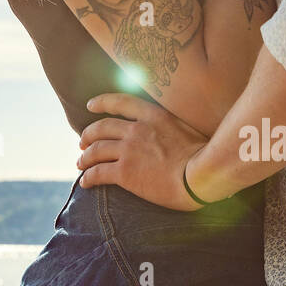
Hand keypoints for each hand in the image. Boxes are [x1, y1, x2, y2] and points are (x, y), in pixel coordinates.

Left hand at [77, 93, 211, 210]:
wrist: (202, 175)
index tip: (90, 105)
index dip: (102, 102)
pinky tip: (85, 183)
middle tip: (82, 143)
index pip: (121, 102)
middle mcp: (137, 129)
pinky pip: (99, 173)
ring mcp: (129, 150)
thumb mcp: (189, 128)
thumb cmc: (204, 156)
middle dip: (88, 134)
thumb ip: (173, 126)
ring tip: (80, 163)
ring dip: (85, 157)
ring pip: (96, 150)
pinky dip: (88, 177)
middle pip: (102, 127)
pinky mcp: (125, 173)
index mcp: (153, 115)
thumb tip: (172, 132)